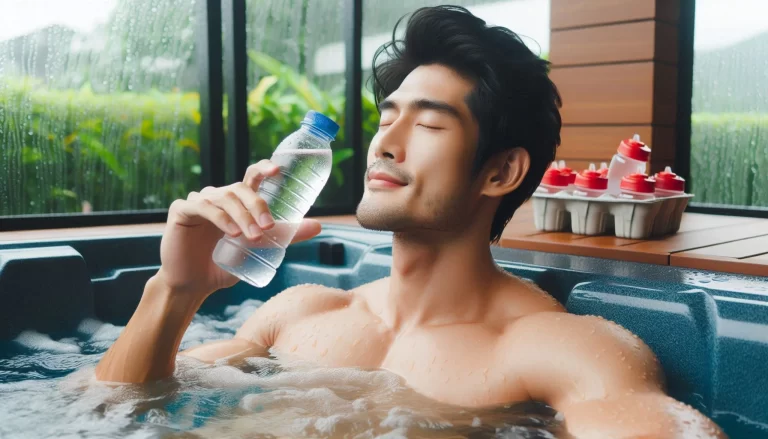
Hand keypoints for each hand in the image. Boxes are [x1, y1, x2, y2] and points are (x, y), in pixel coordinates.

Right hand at [156, 160, 321, 296]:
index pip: (252, 176)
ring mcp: (200, 201)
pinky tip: (231, 232)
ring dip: (242, 216)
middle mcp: (219, 196)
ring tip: (252, 237)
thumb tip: (319, 226)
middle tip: (268, 227)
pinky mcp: (182, 210)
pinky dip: (220, 218)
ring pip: (225, 198)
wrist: (193, 285)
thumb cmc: (225, 265)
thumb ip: (285, 236)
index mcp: (238, 201)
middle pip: (241, 188)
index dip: (264, 168)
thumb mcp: (259, 250)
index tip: (278, 170)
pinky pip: (203, 206)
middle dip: (257, 206)